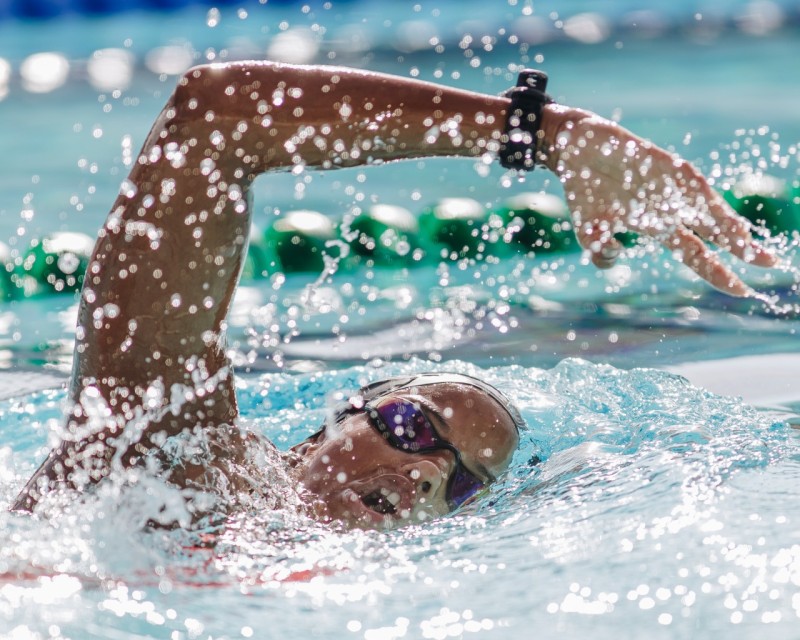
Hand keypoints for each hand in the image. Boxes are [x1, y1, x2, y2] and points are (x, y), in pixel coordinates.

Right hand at [541, 105, 776, 295]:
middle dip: (742, 249)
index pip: (696, 255)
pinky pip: (689, 184)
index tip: (742, 289)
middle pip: (715, 233)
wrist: (574, 151)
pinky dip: (705, 201)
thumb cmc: (585, 190)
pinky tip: (718, 215)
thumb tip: (614, 257)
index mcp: (658, 227)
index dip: (718, 273)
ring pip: (709, 210)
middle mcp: (672, 208)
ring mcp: (671, 187)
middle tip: (771, 263)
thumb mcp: (588, 232)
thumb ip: (601, 253)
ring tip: (749, 246)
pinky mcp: (664, 165)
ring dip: (728, 228)